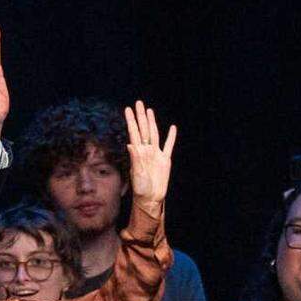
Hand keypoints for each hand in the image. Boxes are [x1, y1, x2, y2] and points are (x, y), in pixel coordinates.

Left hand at [124, 101, 176, 217]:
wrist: (151, 198)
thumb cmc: (140, 188)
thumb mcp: (136, 173)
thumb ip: (135, 158)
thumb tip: (130, 144)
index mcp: (137, 153)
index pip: (134, 133)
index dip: (131, 121)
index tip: (127, 109)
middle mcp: (146, 150)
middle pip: (144, 129)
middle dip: (141, 116)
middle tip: (139, 103)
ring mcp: (156, 154)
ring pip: (154, 134)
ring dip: (152, 122)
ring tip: (149, 111)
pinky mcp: (165, 160)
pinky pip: (169, 146)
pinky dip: (171, 137)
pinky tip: (172, 128)